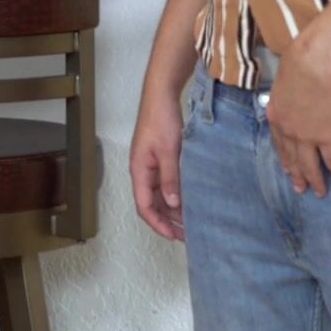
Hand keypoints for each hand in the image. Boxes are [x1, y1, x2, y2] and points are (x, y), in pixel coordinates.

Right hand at [129, 84, 185, 240]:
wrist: (161, 95)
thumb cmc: (161, 119)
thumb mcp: (169, 151)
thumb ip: (170, 178)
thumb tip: (173, 204)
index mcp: (139, 171)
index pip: (144, 206)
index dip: (158, 224)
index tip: (173, 236)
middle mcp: (143, 171)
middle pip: (152, 204)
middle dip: (167, 220)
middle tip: (187, 234)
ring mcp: (151, 165)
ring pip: (160, 195)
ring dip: (173, 209)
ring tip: (191, 220)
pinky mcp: (160, 158)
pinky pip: (166, 183)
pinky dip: (176, 194)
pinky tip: (190, 199)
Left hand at [264, 43, 330, 196]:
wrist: (313, 63)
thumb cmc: (299, 62)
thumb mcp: (284, 79)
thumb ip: (287, 92)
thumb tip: (292, 91)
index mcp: (275, 115)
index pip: (279, 143)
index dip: (284, 158)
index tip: (287, 169)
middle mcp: (288, 131)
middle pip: (292, 158)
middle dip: (297, 175)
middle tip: (300, 188)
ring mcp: (306, 136)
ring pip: (310, 165)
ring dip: (316, 181)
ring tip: (320, 193)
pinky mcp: (326, 137)